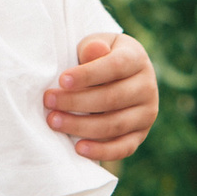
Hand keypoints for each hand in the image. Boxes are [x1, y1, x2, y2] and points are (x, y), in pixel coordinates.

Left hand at [45, 32, 158, 161]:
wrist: (119, 73)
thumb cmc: (99, 56)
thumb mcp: (96, 44)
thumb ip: (93, 48)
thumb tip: (95, 50)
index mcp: (137, 59)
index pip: (115, 67)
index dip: (88, 75)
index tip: (61, 80)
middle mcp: (147, 87)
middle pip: (112, 98)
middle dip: (76, 102)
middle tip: (49, 102)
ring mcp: (146, 113)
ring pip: (114, 125)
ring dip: (81, 126)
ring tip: (54, 122)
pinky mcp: (140, 135)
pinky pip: (123, 148)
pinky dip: (101, 151)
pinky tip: (78, 149)